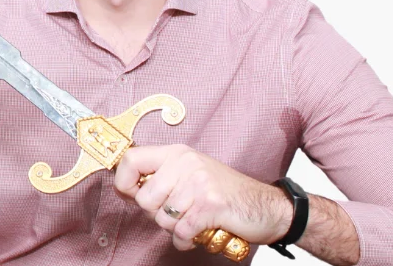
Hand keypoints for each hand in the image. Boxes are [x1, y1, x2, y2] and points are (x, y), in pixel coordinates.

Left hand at [114, 144, 291, 251]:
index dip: (124, 183)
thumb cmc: (225, 192)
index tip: (132, 195)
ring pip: (162, 218)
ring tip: (192, 220)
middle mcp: (185, 163)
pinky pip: (181, 231)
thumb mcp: (190, 173)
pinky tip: (197, 233)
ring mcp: (198, 182)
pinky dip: (186, 240)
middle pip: (144, 198)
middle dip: (157, 214)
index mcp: (176, 153)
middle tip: (177, 214)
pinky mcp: (211, 204)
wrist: (268, 207)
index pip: (130, 160)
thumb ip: (160, 177)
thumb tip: (126, 189)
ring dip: (175, 228)